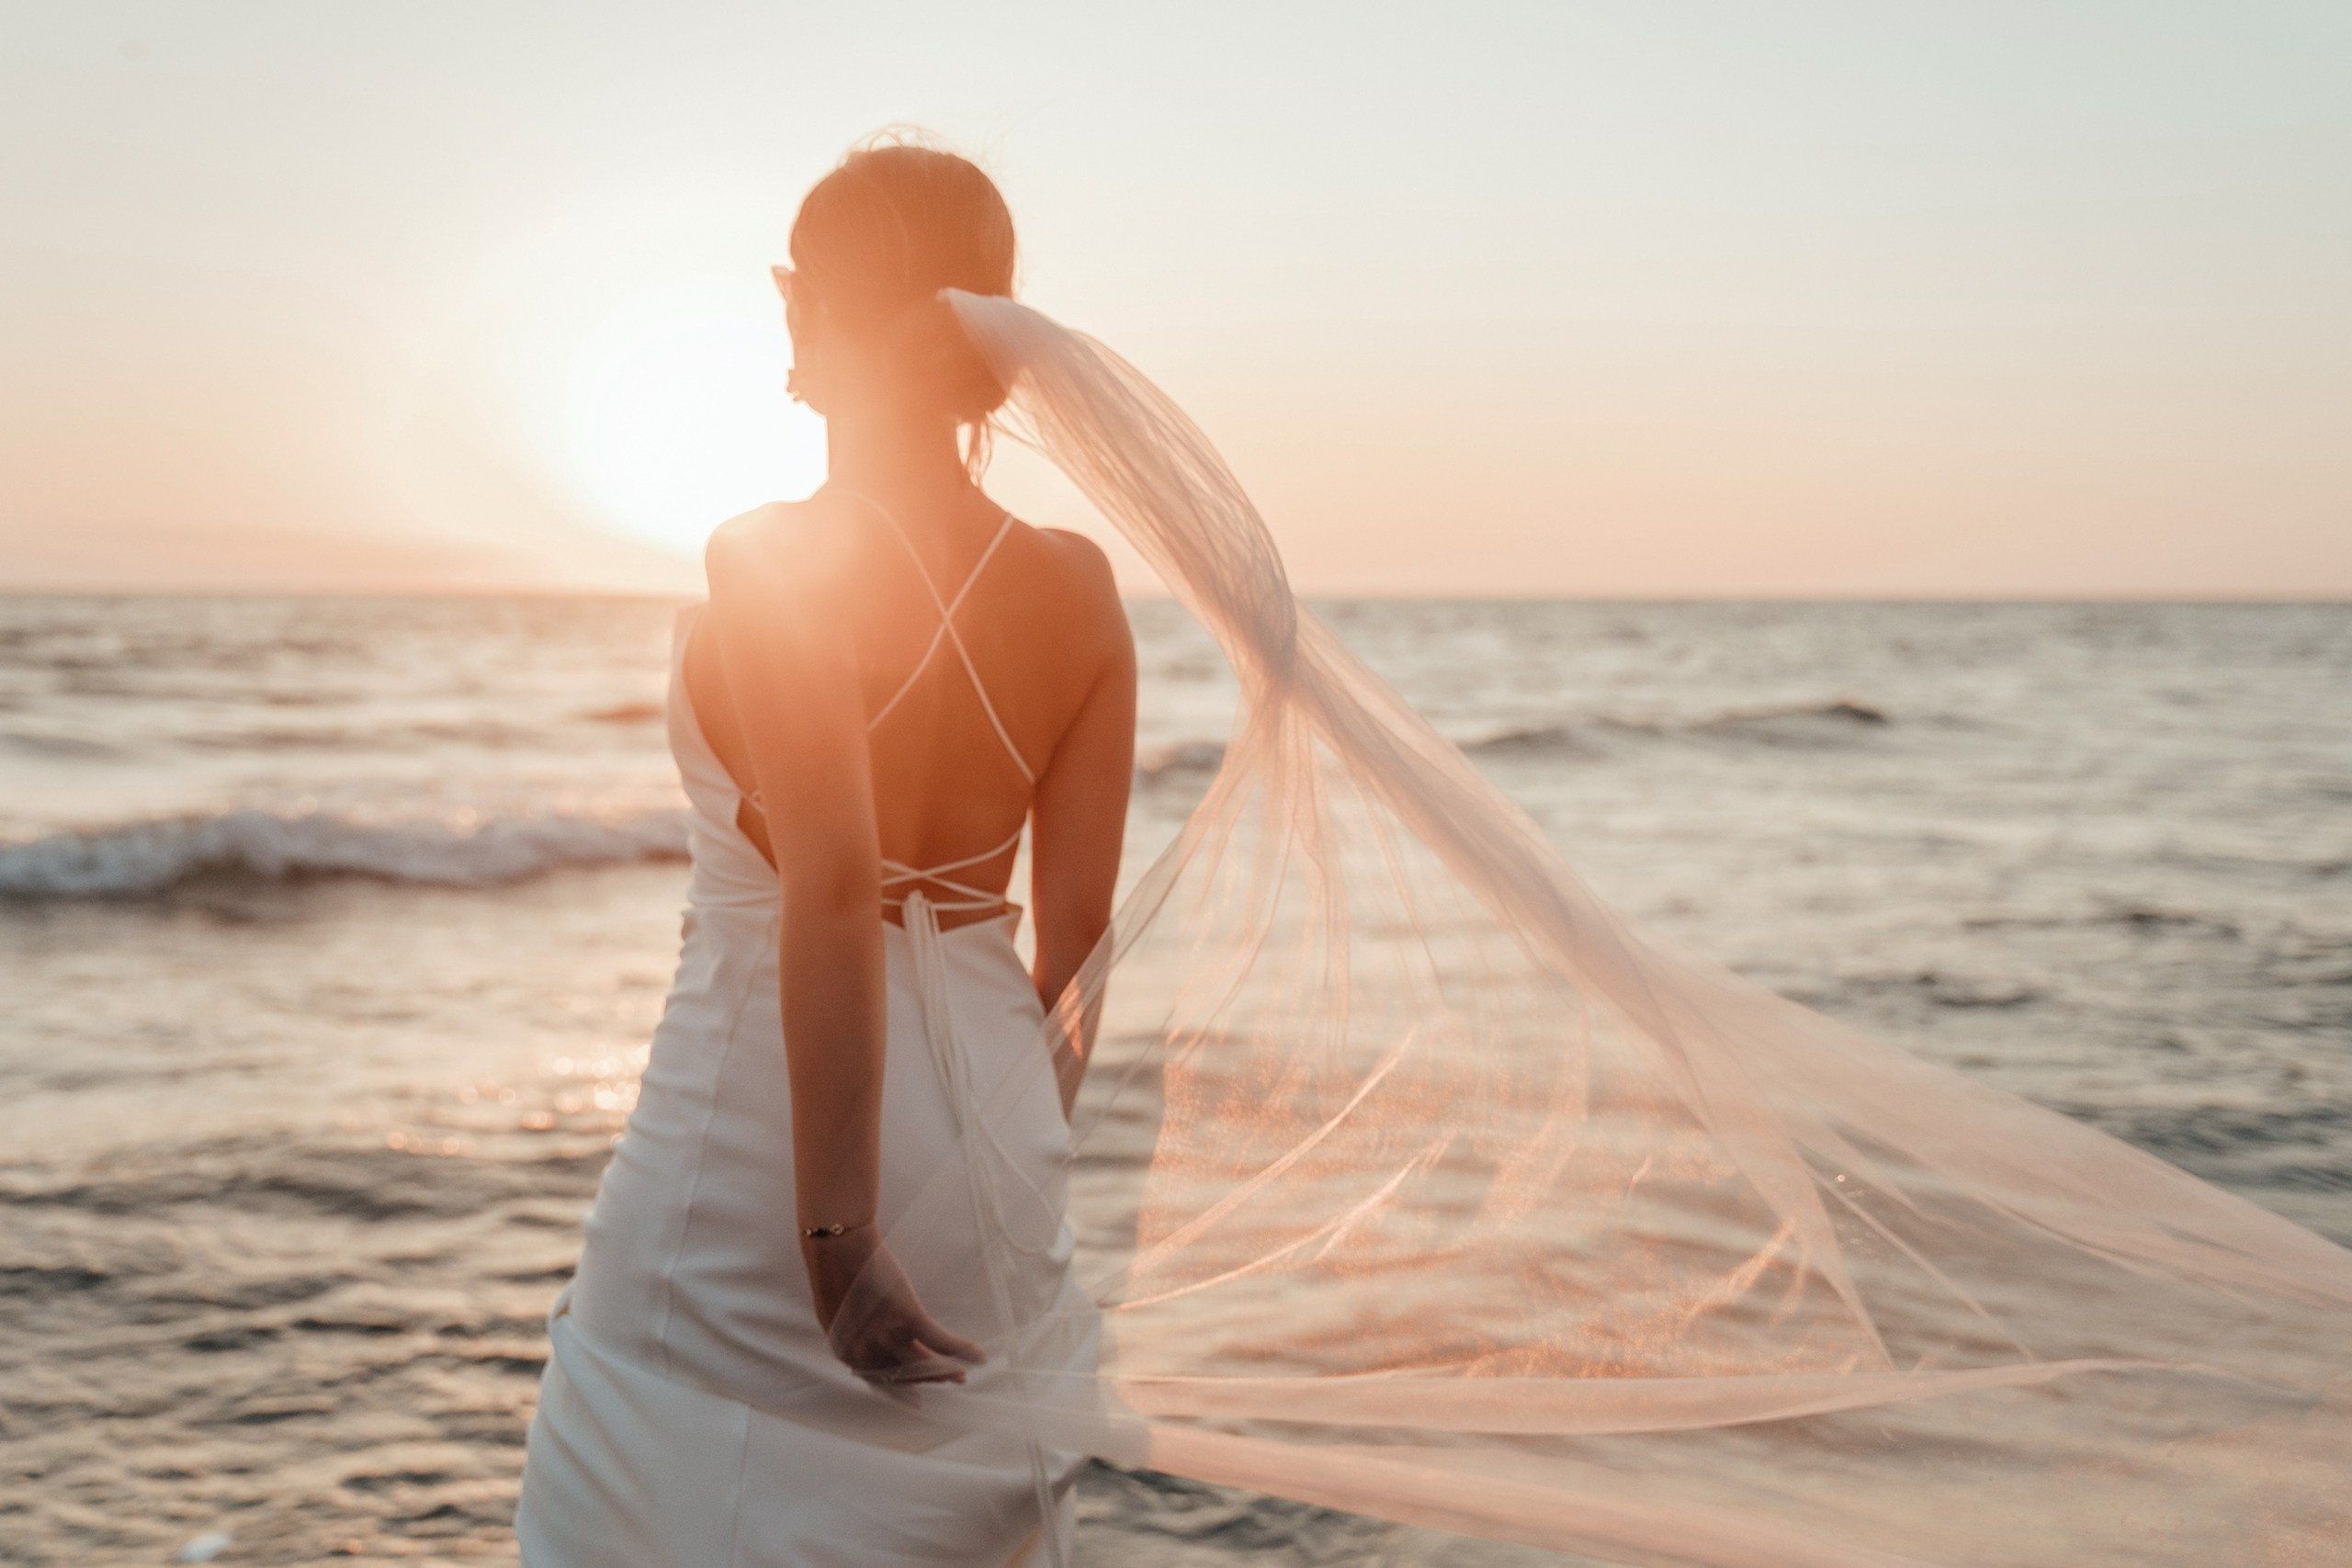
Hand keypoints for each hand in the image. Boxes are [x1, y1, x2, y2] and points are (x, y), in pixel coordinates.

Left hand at [804, 1229, 986, 1384]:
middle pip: (903, 1375)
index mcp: (846, 1352)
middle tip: (948, 1380)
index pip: (880, 1379)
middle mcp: (866, 1351)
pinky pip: (941, 1340)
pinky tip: (978, 1356)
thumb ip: (852, 1331)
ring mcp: (888, 1334)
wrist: (837, 1244)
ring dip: (945, 1371)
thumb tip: (869, 1340)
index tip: (916, 1396)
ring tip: (961, 1376)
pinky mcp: (908, 1316)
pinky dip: (962, 1349)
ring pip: (924, 1363)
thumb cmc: (834, 1268)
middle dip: (927, 1379)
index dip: (901, 1387)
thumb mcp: (837, 1310)